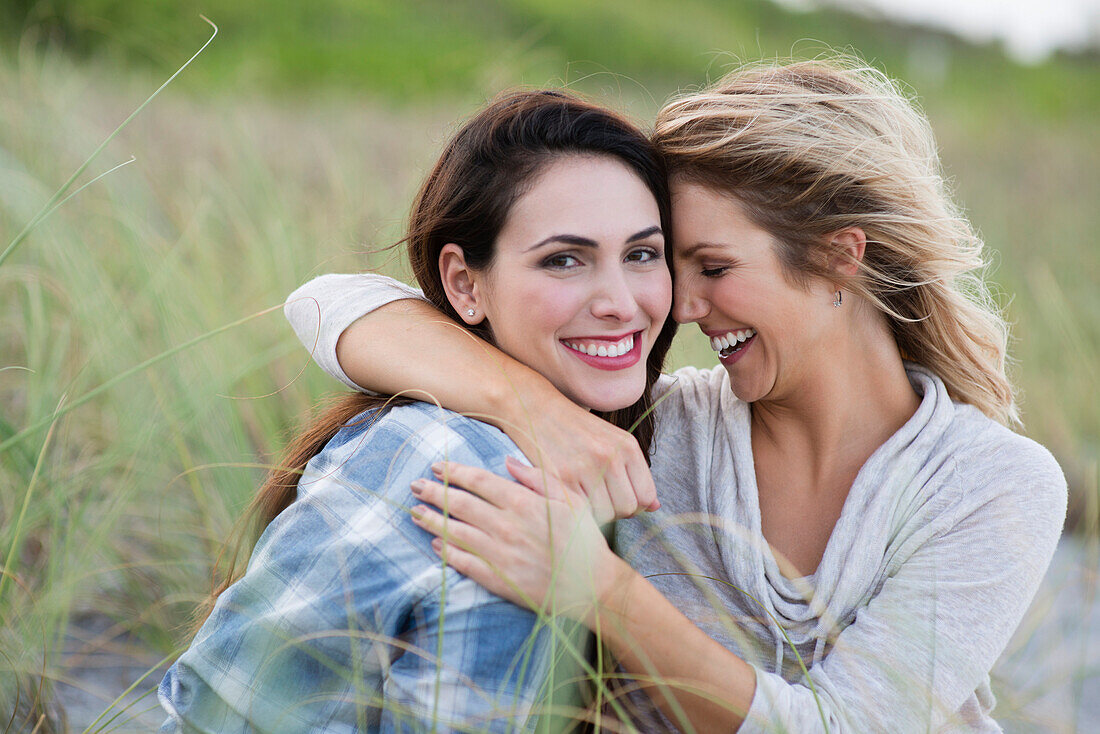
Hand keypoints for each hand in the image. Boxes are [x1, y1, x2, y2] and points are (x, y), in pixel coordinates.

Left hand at [409, 459, 622, 621]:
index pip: (478, 482)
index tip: (437, 467)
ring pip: (455, 532)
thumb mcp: (570, 499)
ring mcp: (499, 554)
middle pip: (460, 504)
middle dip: (434, 492)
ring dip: (432, 521)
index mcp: (523, 502)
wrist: (593, 587)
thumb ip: (538, 477)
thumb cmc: (584, 540)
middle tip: (416, 485)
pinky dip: (446, 553)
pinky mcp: (497, 579)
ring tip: (415, 512)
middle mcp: (506, 526)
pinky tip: (434, 545)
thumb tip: (507, 461)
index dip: (454, 472)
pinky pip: (464, 563)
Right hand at [498, 388, 659, 523]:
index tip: (614, 497)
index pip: (646, 496)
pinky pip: (580, 512)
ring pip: (605, 515)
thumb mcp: (610, 442)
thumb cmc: (573, 429)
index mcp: (627, 447)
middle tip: (593, 496)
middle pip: (627, 508)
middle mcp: (611, 457)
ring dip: (593, 512)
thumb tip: (655, 507)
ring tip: (579, 493)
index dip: (632, 504)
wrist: (534, 409)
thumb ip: (633, 473)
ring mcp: (587, 468)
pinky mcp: (562, 478)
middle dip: (613, 510)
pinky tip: (566, 495)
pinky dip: (575, 510)